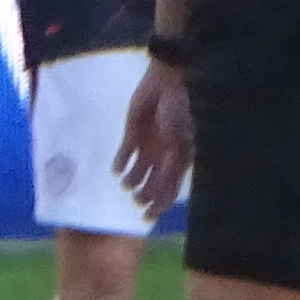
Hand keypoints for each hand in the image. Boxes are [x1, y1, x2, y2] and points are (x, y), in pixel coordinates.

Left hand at [116, 56, 191, 214]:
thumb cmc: (183, 110)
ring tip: (127, 185)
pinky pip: (124, 153)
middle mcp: (163, 157)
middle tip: (136, 203)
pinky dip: (120, 163)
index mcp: (180, 160)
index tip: (149, 216)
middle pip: (153, 183)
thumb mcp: (183, 140)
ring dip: (132, 181)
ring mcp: (148, 146)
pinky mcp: (132, 133)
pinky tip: (116, 171)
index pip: (170, 189)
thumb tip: (168, 189)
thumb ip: (175, 164)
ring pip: (137, 171)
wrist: (168, 82)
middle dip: (145, 195)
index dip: (160, 203)